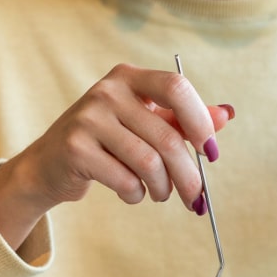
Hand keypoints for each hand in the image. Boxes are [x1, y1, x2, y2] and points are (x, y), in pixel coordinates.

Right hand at [0, 64, 232, 248]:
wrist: (50, 164)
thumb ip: (182, 120)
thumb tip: (226, 115)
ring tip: (161, 194)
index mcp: (130, 77)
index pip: (176, 87)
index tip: (210, 152)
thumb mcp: (145, 123)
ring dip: (163, 188)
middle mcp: (108, 91)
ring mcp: (89, 118)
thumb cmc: (107, 142)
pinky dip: (136, 195)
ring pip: (148, 162)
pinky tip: (132, 193)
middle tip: (196, 199)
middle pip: (166, 136)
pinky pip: (125, 180)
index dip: (199, 121)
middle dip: (188, 175)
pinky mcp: (76, 148)